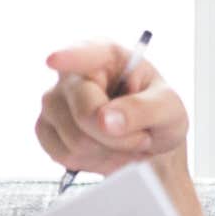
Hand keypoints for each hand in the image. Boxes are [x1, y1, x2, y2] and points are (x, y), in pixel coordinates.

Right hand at [36, 40, 187, 176]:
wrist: (146, 141)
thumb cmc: (158, 114)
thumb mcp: (169, 109)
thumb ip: (142, 109)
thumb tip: (105, 119)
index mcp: (106, 56)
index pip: (84, 53)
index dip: (69, 56)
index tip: (54, 60)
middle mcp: (73, 74)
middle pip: (84, 112)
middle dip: (118, 137)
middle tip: (141, 136)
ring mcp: (54, 101)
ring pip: (75, 141)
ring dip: (107, 152)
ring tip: (123, 142)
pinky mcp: (45, 128)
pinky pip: (64, 155)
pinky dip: (90, 162)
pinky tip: (104, 151)